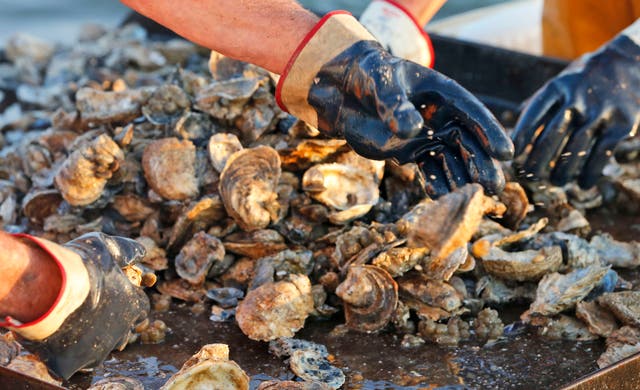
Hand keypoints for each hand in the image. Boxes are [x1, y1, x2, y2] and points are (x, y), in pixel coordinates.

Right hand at [6, 233, 148, 379]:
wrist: (49, 291)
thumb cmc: (81, 267)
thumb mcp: (107, 248)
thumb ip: (126, 251)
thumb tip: (141, 252)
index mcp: (133, 305)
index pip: (140, 307)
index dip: (128, 301)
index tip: (115, 295)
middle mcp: (121, 331)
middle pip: (122, 331)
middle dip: (112, 323)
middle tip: (93, 312)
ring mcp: (99, 350)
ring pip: (100, 350)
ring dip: (91, 339)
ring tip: (75, 325)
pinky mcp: (74, 364)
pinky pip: (75, 364)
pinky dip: (69, 354)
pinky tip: (60, 340)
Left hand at [277, 12, 512, 197]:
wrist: (346, 93)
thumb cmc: (370, 79)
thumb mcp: (381, 85)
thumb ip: (395, 105)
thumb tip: (411, 130)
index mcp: (444, 94)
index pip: (472, 113)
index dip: (489, 132)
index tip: (506, 152)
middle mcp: (442, 118)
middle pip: (468, 142)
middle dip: (482, 165)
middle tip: (494, 188)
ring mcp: (428, 137)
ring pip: (452, 161)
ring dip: (462, 180)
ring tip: (472, 200)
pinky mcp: (412, 153)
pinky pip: (429, 170)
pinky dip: (435, 184)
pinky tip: (439, 198)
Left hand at [512, 30, 639, 187]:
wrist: (632, 61)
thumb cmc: (588, 77)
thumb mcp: (562, 80)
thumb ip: (540, 102)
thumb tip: (514, 123)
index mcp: (557, 87)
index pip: (532, 116)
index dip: (520, 140)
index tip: (512, 158)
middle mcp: (577, 98)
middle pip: (552, 136)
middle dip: (538, 161)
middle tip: (530, 176)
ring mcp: (601, 111)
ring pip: (576, 149)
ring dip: (563, 171)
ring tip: (556, 182)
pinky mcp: (623, 123)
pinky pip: (602, 153)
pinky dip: (591, 171)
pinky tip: (583, 184)